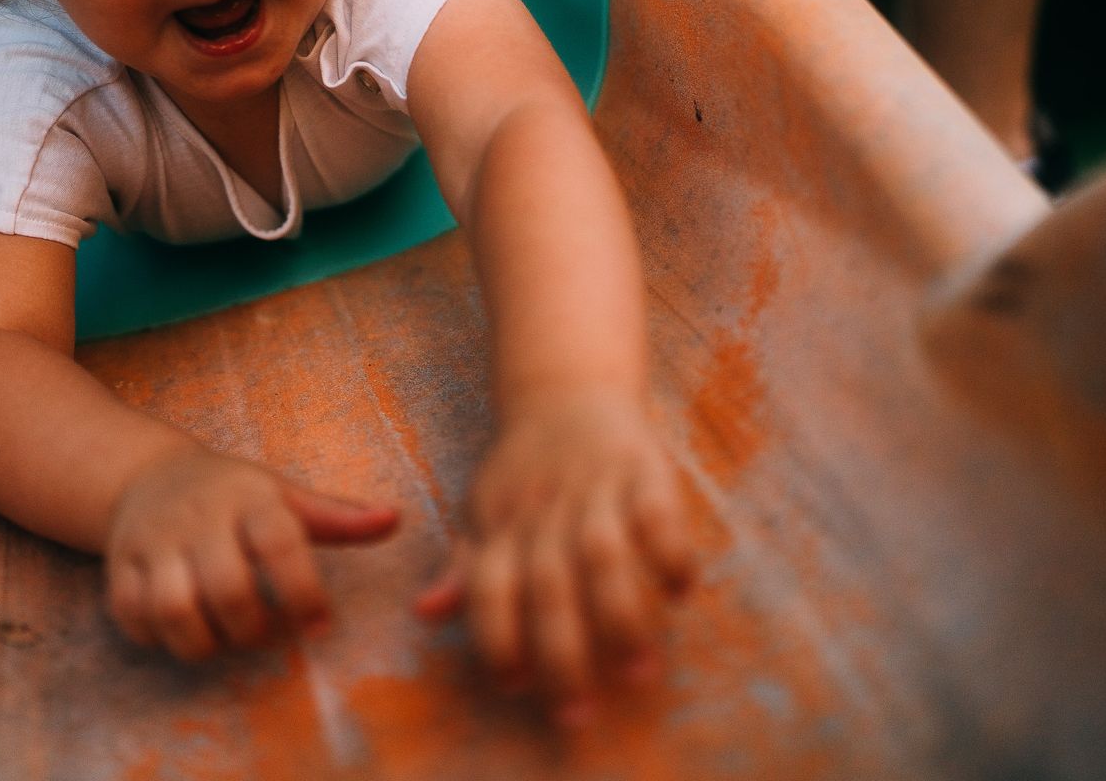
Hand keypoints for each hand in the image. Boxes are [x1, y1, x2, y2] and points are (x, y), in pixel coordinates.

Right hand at [103, 443, 398, 659]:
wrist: (147, 475)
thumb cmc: (231, 494)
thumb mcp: (283, 495)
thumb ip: (336, 515)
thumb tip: (394, 521)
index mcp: (248, 498)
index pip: (280, 542)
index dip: (304, 591)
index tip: (320, 626)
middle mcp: (198, 517)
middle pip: (226, 587)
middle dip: (253, 628)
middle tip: (267, 634)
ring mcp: (154, 541)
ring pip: (173, 608)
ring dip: (204, 641)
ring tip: (224, 639)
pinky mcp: (120, 565)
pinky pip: (131, 615)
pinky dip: (157, 638)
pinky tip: (183, 632)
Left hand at [415, 393, 695, 723]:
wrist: (566, 390)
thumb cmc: (522, 474)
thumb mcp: (483, 515)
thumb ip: (464, 570)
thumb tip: (424, 615)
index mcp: (501, 527)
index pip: (488, 588)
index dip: (495, 638)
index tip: (513, 686)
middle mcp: (545, 513)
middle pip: (548, 588)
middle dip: (561, 655)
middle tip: (578, 714)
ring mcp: (595, 490)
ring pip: (602, 555)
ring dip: (620, 615)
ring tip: (637, 670)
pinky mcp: (642, 469)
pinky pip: (658, 513)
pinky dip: (670, 552)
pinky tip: (681, 592)